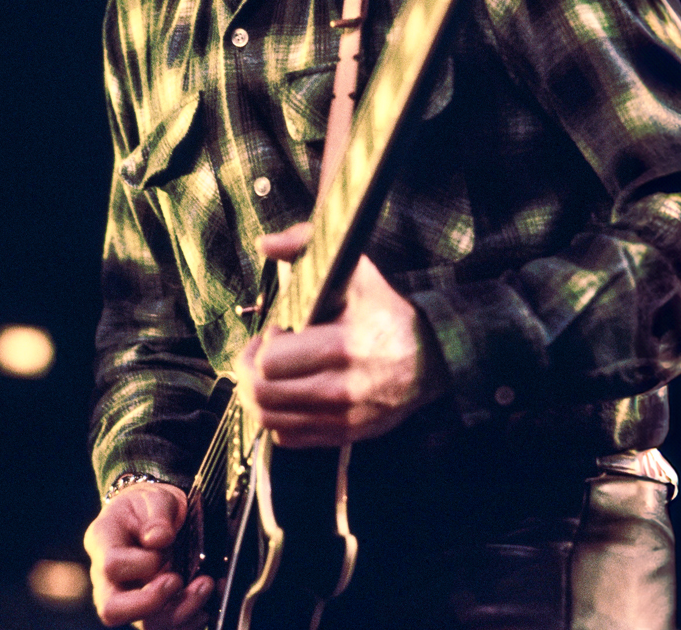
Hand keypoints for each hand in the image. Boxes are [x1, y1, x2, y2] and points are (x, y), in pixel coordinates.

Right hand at [83, 482, 213, 627]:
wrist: (156, 516)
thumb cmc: (149, 506)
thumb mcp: (154, 497)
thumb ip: (157, 514)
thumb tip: (158, 539)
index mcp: (102, 542)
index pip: (111, 566)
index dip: (141, 564)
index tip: (163, 549)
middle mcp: (107, 577)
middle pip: (112, 609)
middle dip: (151, 603)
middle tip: (177, 581)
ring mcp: (128, 597)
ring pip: (144, 625)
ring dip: (180, 612)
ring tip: (204, 586)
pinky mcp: (149, 610)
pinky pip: (165, 628)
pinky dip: (191, 621)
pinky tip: (204, 603)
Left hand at [240, 224, 441, 447]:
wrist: (430, 357)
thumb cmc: (382, 310)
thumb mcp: (354, 271)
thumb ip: (306, 246)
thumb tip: (264, 243)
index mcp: (345, 346)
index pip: (272, 362)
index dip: (263, 344)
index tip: (276, 329)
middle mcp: (345, 389)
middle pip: (264, 394)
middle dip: (249, 370)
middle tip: (261, 353)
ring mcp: (345, 418)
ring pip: (270, 420)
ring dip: (256, 395)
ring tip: (268, 373)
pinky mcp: (346, 436)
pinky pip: (288, 437)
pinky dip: (276, 417)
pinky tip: (286, 394)